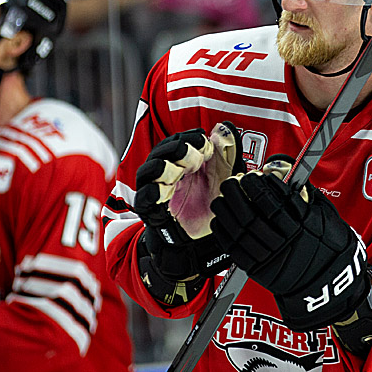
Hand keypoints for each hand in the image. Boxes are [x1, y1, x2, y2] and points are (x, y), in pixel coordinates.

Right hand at [134, 122, 244, 304]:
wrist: (201, 244)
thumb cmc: (210, 206)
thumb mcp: (225, 177)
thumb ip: (227, 153)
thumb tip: (226, 127)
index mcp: (185, 163)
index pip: (180, 141)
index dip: (190, 138)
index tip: (204, 141)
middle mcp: (169, 174)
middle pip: (162, 152)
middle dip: (176, 149)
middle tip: (193, 154)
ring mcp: (158, 191)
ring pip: (149, 171)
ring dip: (161, 167)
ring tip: (174, 168)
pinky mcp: (152, 211)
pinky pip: (144, 199)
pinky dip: (150, 193)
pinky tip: (161, 192)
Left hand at [210, 160, 371, 331]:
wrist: (329, 280)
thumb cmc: (330, 247)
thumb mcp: (326, 217)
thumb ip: (307, 197)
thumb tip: (288, 179)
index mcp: (302, 226)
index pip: (271, 201)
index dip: (257, 186)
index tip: (252, 176)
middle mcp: (285, 242)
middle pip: (250, 215)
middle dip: (237, 194)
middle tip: (232, 182)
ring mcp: (271, 258)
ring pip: (239, 231)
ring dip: (227, 211)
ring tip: (223, 198)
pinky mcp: (260, 271)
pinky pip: (234, 250)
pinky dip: (224, 232)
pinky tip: (222, 220)